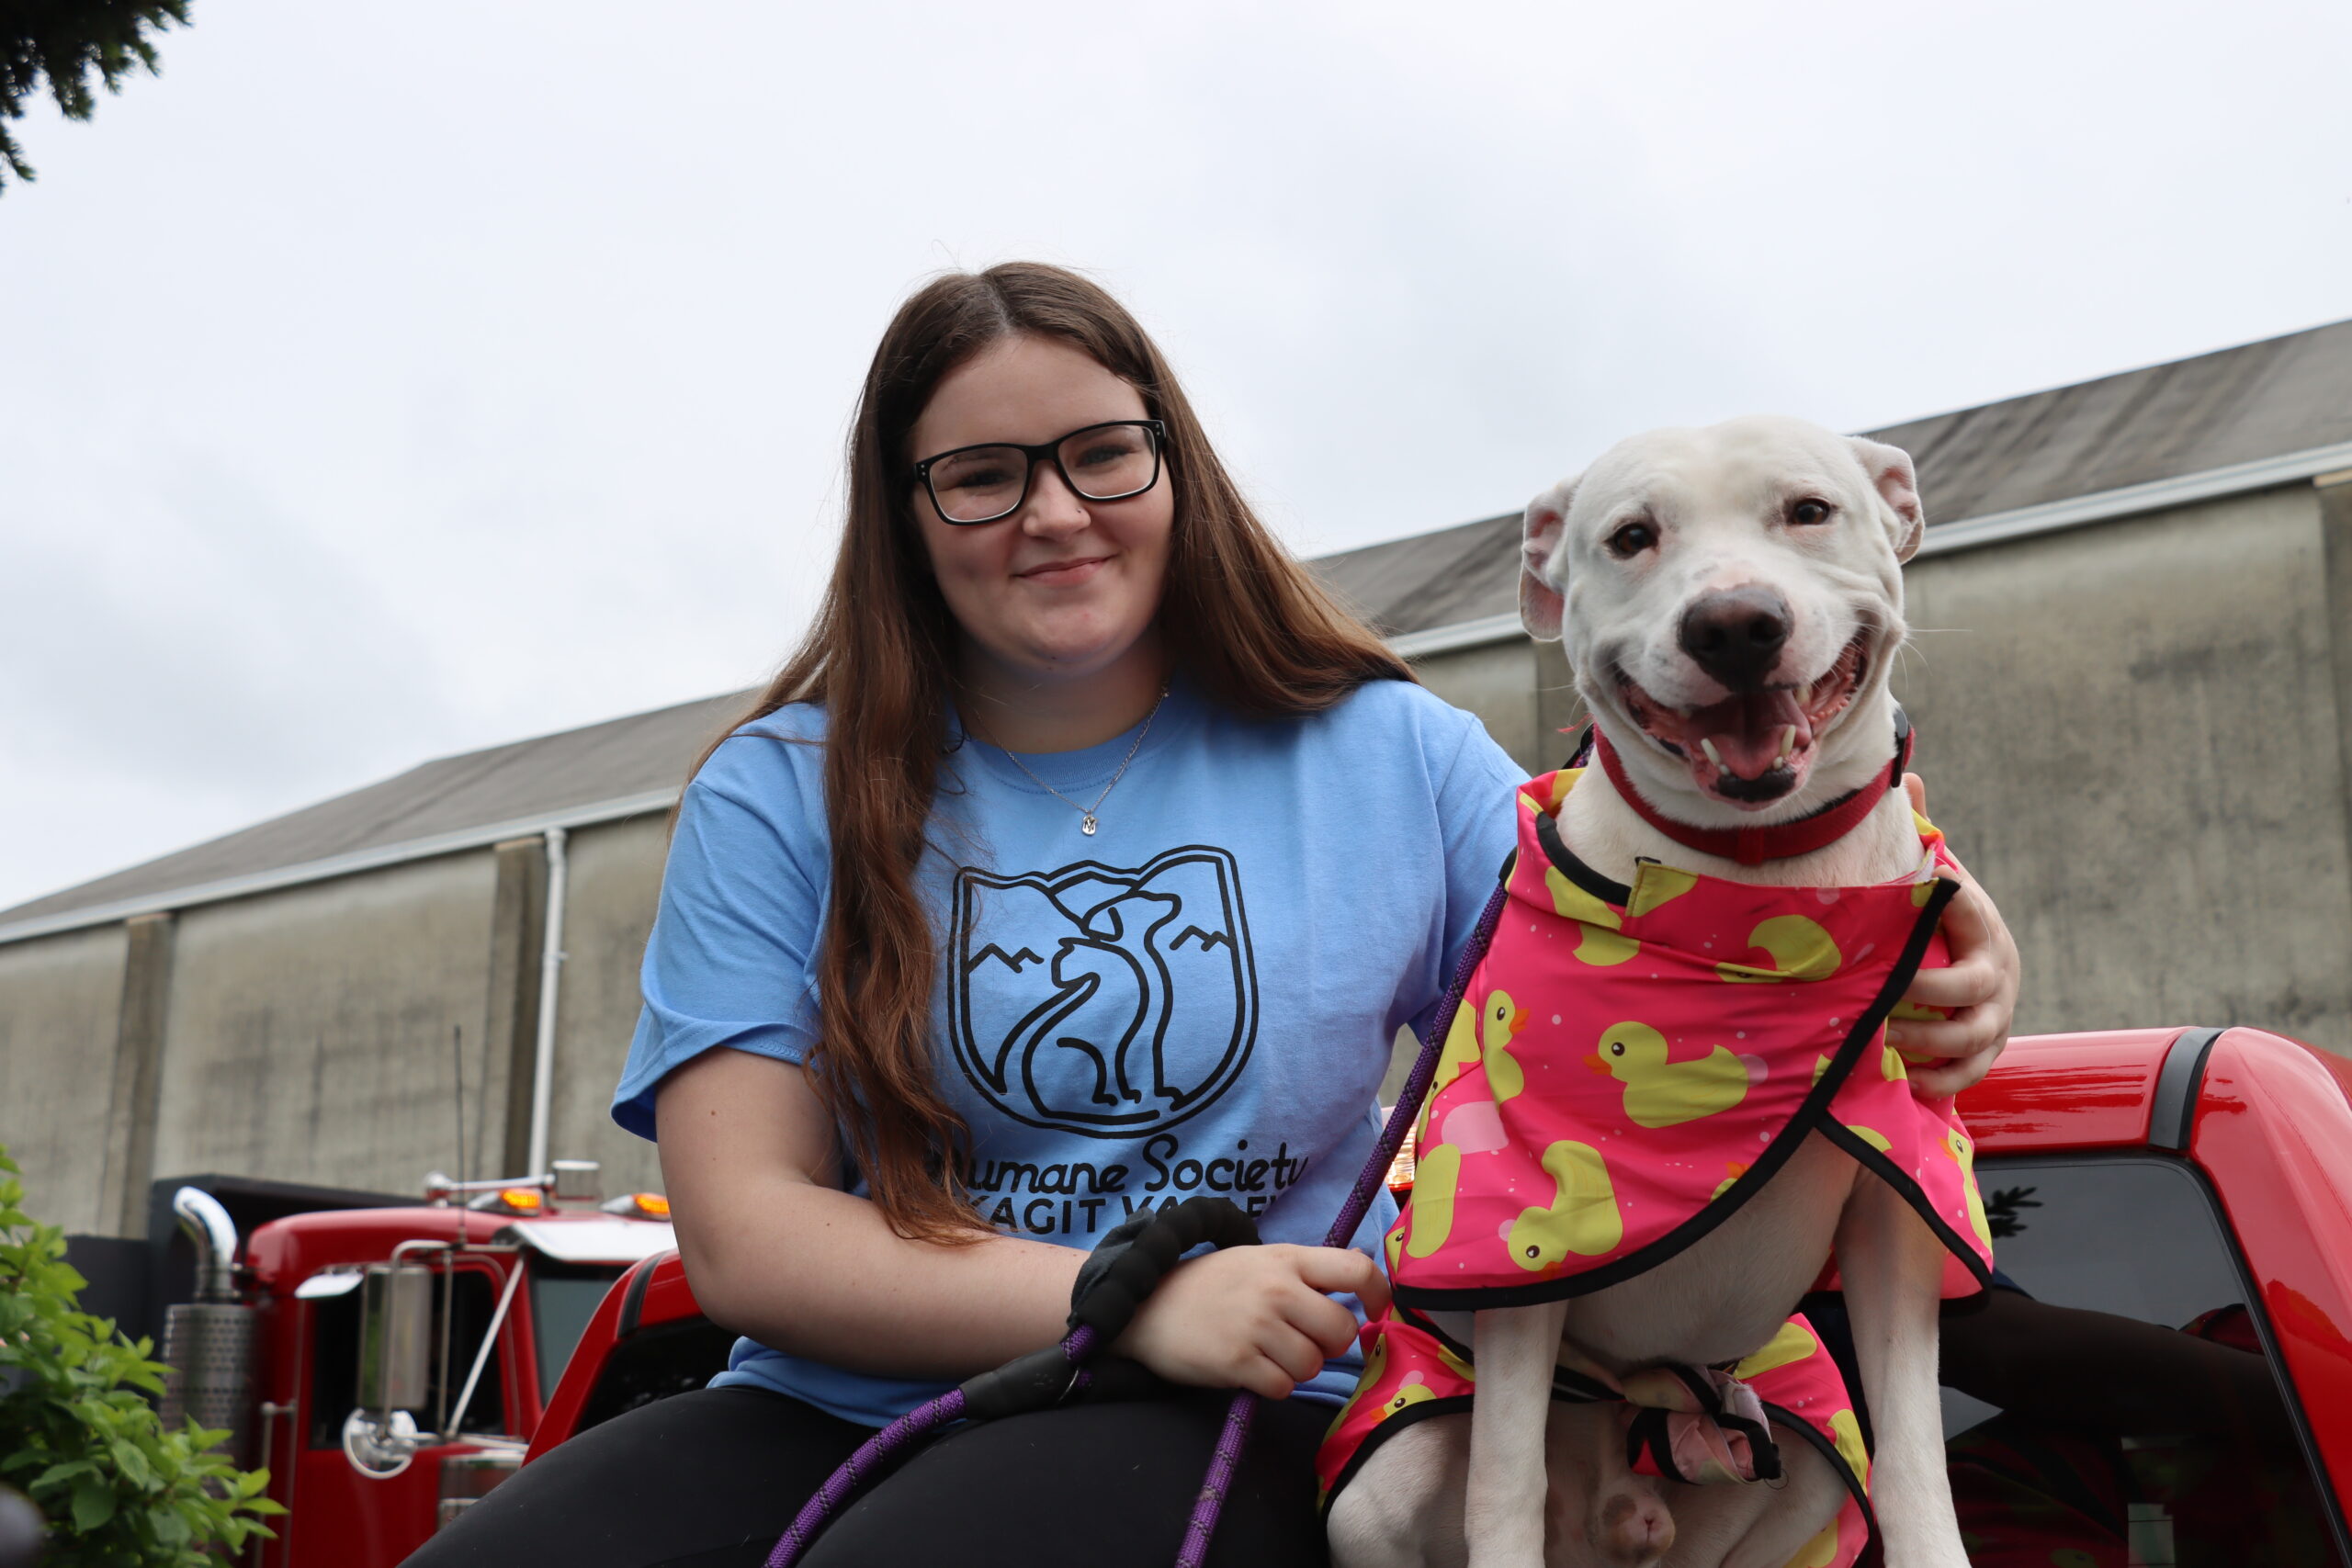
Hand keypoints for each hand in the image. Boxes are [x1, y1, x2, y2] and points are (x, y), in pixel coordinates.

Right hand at [1112, 1244, 1388, 1400]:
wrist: (1148, 1305)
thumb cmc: (1212, 1284)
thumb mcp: (1260, 1260)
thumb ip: (1305, 1271)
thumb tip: (1360, 1275)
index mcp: (1287, 1259)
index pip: (1356, 1269)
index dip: (1380, 1295)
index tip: (1375, 1313)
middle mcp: (1276, 1289)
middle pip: (1341, 1330)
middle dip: (1330, 1345)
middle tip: (1305, 1341)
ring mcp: (1256, 1326)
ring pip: (1313, 1365)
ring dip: (1299, 1368)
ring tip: (1270, 1354)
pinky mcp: (1237, 1361)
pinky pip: (1283, 1388)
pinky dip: (1273, 1385)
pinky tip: (1251, 1368)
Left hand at [1892, 773, 2019, 1096]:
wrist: (1981, 968)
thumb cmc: (1942, 918)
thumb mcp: (1937, 877)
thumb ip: (1924, 835)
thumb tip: (1909, 775)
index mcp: (1979, 924)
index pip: (1969, 913)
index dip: (1943, 909)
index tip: (1909, 907)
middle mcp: (1995, 970)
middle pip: (1971, 987)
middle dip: (1927, 993)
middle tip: (1881, 993)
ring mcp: (1996, 1013)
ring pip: (1971, 1036)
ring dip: (1926, 1041)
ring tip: (1884, 1038)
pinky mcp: (1989, 1049)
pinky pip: (1971, 1073)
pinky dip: (1942, 1081)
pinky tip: (1908, 1081)